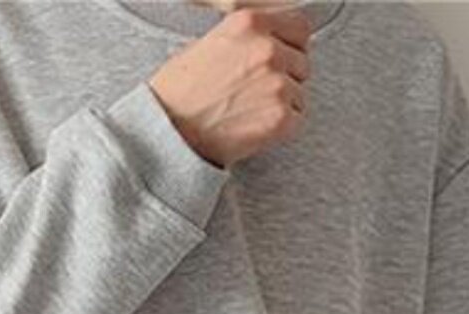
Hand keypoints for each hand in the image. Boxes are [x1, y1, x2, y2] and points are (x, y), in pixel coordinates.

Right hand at [148, 3, 311, 168]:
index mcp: (250, 23)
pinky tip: (252, 128)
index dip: (289, 48)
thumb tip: (266, 44)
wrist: (167, 134)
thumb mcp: (207, 44)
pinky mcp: (280, 117)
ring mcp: (276, 84)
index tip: (278, 62)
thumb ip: (244, 39)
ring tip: (248, 113)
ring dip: (281, 104)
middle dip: (285, 78)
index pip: (299, 28)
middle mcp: (267, 49)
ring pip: (299, 93)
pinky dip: (279, 128)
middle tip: (254, 95)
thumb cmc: (176, 95)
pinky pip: (296, 119)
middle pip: (301, 62)